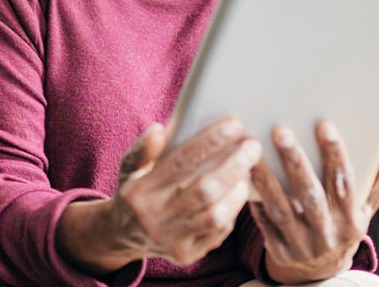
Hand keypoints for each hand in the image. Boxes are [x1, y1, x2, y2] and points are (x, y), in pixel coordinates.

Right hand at [108, 116, 262, 265]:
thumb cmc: (135, 190)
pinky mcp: (186, 254)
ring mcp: (171, 240)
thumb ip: (143, 149)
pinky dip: (231, 210)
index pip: (180, 162)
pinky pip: (218, 232)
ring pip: (216, 215)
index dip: (210, 142)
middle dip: (234, 166)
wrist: (125, 235)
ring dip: (237, 190)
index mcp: (138, 192)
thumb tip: (159, 129)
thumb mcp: (129, 167)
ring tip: (247, 170)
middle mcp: (154, 218)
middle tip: (253, 147)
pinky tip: (237, 193)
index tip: (235, 124)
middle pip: (204, 190)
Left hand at [248, 122, 378, 283]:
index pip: (345, 183)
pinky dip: (253, 199)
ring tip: (252, 150)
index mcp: (352, 220)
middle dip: (296, 162)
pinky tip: (243, 174)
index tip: (325, 125)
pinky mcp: (279, 250)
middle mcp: (328, 234)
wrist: (323, 273)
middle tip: (281, 131)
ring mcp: (302, 245)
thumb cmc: (344, 227)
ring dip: (265, 178)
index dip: (336, 154)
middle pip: (310, 195)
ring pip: (280, 209)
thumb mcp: (366, 207)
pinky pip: (262, 222)